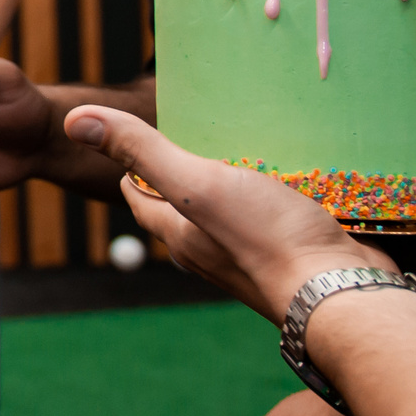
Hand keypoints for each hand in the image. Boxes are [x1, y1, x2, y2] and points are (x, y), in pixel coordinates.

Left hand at [61, 106, 385, 321]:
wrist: (342, 294)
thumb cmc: (265, 240)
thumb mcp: (197, 184)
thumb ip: (143, 151)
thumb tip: (73, 121)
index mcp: (181, 236)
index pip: (141, 199)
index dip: (130, 169)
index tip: (130, 142)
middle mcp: (213, 250)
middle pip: (186, 207)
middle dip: (181, 173)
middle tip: (189, 136)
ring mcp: (256, 255)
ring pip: (233, 214)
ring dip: (232, 185)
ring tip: (242, 149)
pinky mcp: (297, 253)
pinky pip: (276, 218)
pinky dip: (276, 195)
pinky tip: (293, 177)